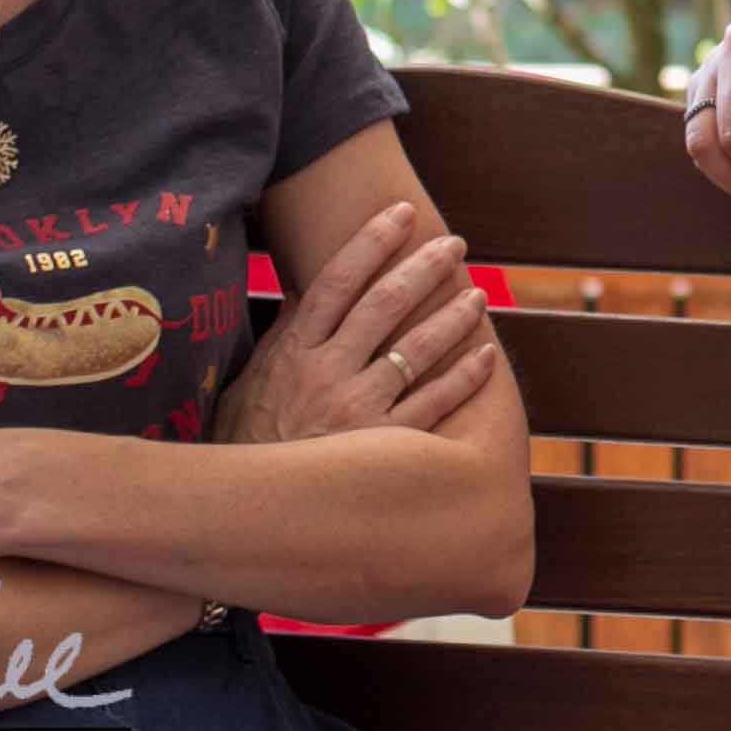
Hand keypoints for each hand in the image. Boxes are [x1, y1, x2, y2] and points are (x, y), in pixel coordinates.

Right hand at [217, 202, 498, 444]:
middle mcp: (324, 375)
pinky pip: (433, 404)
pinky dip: (464, 378)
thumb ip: (280, 339)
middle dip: (423, 267)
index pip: (335, 281)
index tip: (401, 212)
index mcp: (292, 354)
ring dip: (453, 317)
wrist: (243, 518)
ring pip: (415, 349)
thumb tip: (302, 288)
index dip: (370, 242)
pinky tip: (487, 356)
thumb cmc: (246, 448)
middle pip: (383, 304)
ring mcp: (355, 411)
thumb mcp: (248, 387)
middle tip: (454, 244)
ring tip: (478, 295)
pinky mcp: (382, 449)